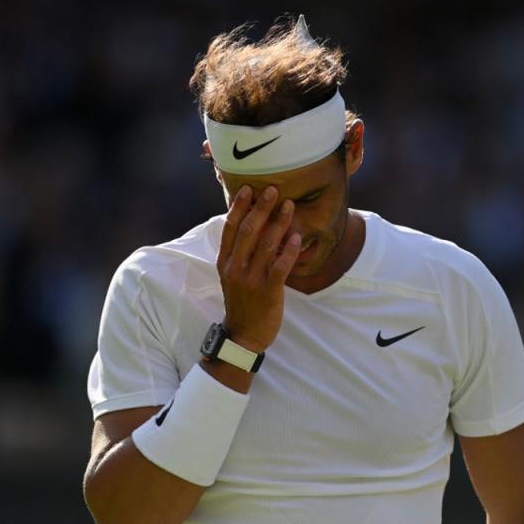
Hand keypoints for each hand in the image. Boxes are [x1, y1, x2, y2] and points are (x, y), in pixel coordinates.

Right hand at [217, 185, 300, 352]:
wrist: (243, 335)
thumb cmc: (241, 302)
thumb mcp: (231, 276)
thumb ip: (238, 253)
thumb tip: (251, 224)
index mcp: (225, 262)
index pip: (230, 228)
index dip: (239, 206)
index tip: (248, 188)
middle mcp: (235, 268)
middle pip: (248, 231)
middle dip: (261, 208)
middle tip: (273, 189)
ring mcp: (251, 280)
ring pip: (266, 245)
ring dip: (279, 223)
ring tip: (289, 206)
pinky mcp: (268, 291)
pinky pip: (280, 267)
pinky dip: (290, 251)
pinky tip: (298, 237)